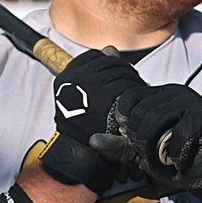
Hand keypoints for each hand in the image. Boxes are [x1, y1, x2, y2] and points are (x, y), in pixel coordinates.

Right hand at [40, 48, 145, 193]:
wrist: (81, 153)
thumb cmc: (83, 126)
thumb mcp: (80, 95)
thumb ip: (94, 70)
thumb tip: (110, 49)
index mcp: (66, 76)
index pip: (95, 56)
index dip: (109, 65)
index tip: (113, 79)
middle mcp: (75, 77)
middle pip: (111, 62)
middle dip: (124, 72)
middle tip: (130, 87)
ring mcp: (90, 85)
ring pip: (122, 71)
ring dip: (132, 81)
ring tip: (132, 97)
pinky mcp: (106, 95)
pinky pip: (128, 85)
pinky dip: (136, 93)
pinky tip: (135, 105)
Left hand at [91, 84, 201, 202]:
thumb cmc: (175, 160)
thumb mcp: (143, 152)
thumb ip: (121, 144)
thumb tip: (92, 140)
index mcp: (159, 95)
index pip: (129, 97)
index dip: (124, 120)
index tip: (131, 139)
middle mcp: (175, 93)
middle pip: (140, 112)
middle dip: (140, 140)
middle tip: (151, 156)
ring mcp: (191, 103)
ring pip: (156, 121)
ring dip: (155, 148)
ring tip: (163, 160)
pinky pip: (177, 136)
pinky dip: (174, 155)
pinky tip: (179, 161)